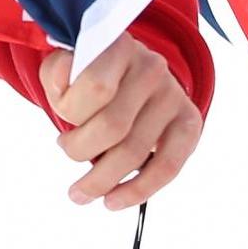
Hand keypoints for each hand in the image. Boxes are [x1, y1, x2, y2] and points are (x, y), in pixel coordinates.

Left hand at [41, 33, 202, 210]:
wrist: (127, 72)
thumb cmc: (88, 75)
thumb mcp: (65, 67)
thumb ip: (58, 73)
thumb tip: (65, 82)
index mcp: (120, 47)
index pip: (95, 87)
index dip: (70, 113)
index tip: (59, 123)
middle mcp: (152, 68)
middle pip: (113, 126)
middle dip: (80, 151)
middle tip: (67, 154)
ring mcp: (173, 96)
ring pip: (134, 151)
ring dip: (101, 180)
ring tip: (80, 193)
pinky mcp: (190, 123)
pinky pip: (168, 166)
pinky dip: (138, 190)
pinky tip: (114, 201)